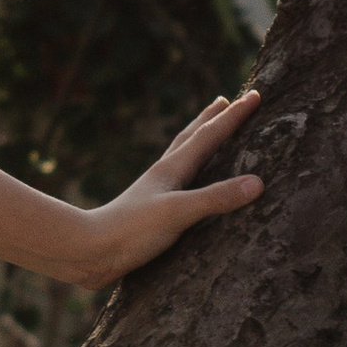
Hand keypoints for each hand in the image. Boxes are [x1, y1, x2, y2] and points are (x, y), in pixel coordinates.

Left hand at [66, 89, 264, 290]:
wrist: (88, 252)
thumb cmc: (131, 231)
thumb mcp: (178, 213)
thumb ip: (216, 197)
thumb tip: (258, 182)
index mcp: (172, 169)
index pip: (210, 136)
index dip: (235, 116)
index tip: (256, 95)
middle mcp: (164, 174)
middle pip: (191, 137)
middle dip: (212, 119)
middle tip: (227, 100)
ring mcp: (155, 192)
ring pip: (182, 156)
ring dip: (198, 140)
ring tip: (206, 132)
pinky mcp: (150, 212)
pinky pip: (177, 181)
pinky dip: (189, 172)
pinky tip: (186, 183)